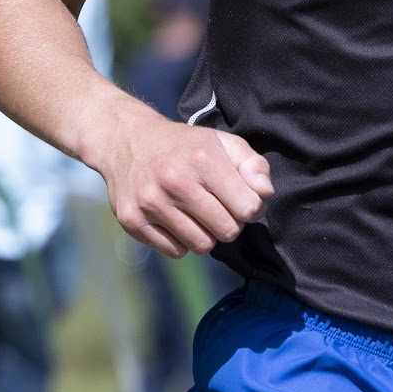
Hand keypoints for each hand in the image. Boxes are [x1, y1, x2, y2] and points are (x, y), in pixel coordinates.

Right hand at [93, 107, 273, 257]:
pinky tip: (177, 219)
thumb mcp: (222, 143)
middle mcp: (175, 181)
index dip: (252, 208)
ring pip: (202, 246)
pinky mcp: (133, 221)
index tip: (244, 201)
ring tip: (198, 214)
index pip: (248, 208)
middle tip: (220, 208)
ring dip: (207, 234)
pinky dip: (182, 241)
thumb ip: (252, 165)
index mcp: (203, 159)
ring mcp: (151, 203)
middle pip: (227, 231)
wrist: (128, 140)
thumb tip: (265, 195)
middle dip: (230, 223)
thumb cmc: (185, 145)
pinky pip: (176, 252)